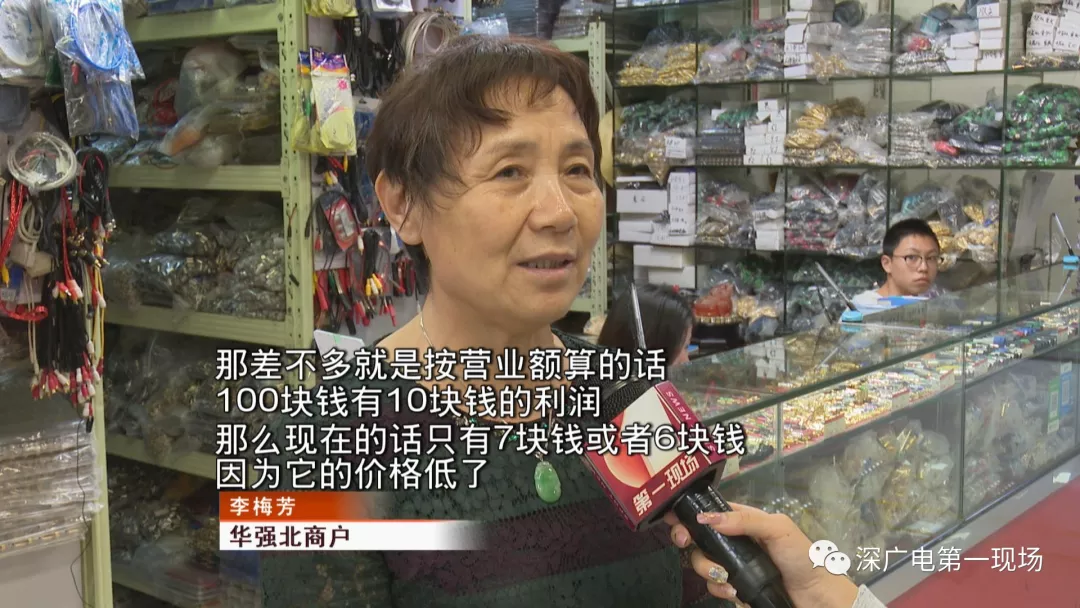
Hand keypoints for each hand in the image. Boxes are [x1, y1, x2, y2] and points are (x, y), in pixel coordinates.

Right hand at [665, 503, 858, 607]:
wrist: (817, 597)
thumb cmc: (802, 556)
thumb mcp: (778, 528)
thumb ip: (745, 519)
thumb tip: (707, 517)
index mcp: (743, 522)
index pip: (709, 512)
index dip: (689, 514)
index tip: (675, 519)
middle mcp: (734, 543)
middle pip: (698, 539)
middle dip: (688, 542)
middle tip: (685, 543)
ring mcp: (733, 566)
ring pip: (702, 564)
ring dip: (708, 570)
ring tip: (726, 578)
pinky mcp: (735, 588)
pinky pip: (715, 587)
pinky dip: (720, 590)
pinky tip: (735, 592)